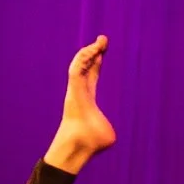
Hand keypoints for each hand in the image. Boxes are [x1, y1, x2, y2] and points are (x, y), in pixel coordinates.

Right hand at [45, 35, 114, 170]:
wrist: (81, 145)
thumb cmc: (92, 143)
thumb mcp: (108, 134)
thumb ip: (109, 128)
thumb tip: (110, 134)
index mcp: (87, 98)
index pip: (92, 76)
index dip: (96, 63)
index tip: (102, 51)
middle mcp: (80, 92)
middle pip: (86, 66)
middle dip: (93, 51)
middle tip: (102, 38)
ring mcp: (75, 90)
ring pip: (80, 65)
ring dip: (90, 51)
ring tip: (101, 41)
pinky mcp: (73, 90)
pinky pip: (77, 69)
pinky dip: (83, 59)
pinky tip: (93, 50)